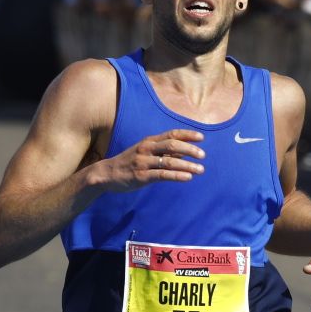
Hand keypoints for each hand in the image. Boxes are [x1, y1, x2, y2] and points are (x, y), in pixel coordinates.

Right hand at [90, 129, 205, 192]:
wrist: (107, 174)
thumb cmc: (129, 162)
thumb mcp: (145, 152)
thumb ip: (163, 151)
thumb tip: (184, 152)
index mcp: (149, 141)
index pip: (171, 134)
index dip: (187, 134)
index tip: (201, 138)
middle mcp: (146, 148)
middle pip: (172, 145)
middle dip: (190, 149)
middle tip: (203, 155)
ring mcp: (143, 162)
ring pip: (169, 161)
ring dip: (187, 165)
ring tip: (200, 169)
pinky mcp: (141, 176)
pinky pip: (162, 175)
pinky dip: (177, 175)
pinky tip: (188, 177)